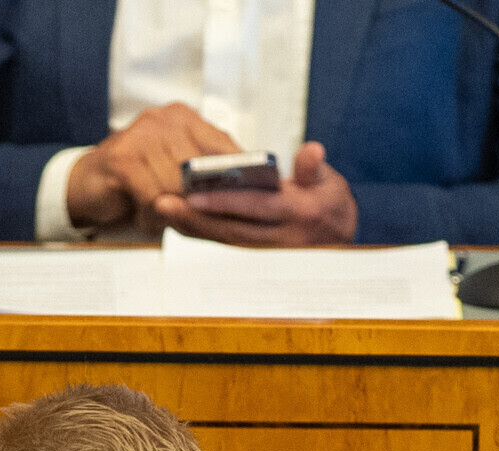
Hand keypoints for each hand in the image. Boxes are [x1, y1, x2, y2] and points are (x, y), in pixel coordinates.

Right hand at [65, 103, 243, 231]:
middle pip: (202, 169)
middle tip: (192, 220)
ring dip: (172, 211)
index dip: (237, 176)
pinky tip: (145, 218)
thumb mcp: (176, 176)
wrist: (88, 185)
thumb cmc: (137, 182)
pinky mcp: (122, 158)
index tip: (246, 201)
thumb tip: (243, 198)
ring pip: (178, 185)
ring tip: (160, 217)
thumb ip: (206, 179)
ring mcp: (141, 135)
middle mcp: (164, 119)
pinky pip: (153, 196)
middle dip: (200, 201)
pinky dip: (152, 216)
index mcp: (185, 119)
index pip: (224, 146)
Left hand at [150, 140, 358, 246]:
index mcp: (296, 213)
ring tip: (162, 207)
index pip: (256, 207)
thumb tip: (311, 151)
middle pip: (230, 228)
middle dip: (195, 217)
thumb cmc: (329, 203)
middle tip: (163, 203)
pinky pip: (220, 242)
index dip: (225, 201)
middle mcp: (277, 236)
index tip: (197, 193)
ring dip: (189, 226)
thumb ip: (314, 168)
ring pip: (221, 238)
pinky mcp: (251, 251)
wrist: (336, 238)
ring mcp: (262, 249)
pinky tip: (174, 219)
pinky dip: (197, 232)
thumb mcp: (330, 184)